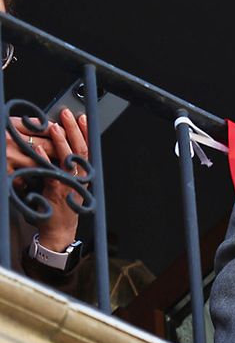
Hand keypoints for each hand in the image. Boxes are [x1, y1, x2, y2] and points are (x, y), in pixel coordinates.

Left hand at [9, 111, 89, 250]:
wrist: (60, 229)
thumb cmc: (62, 206)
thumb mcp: (69, 184)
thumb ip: (66, 167)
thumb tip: (59, 148)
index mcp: (83, 174)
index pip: (87, 148)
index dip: (85, 132)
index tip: (81, 117)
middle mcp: (80, 177)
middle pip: (80, 149)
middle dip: (73, 129)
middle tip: (66, 114)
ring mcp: (70, 183)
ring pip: (68, 158)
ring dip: (60, 141)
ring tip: (53, 126)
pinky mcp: (57, 190)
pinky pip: (51, 172)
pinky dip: (45, 159)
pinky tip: (39, 149)